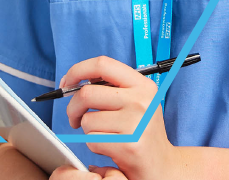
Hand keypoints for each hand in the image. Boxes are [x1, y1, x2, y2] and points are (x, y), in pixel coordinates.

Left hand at [62, 56, 184, 179]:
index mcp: (143, 85)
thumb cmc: (141, 131)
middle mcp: (141, 100)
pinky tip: (109, 147)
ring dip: (87, 131)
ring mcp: (136, 122)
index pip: (102, 64)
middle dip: (72, 108)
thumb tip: (75, 80)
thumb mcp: (137, 102)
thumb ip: (112, 87)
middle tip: (75, 118)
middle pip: (87, 93)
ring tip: (103, 135)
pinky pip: (92, 140)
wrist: (161, 164)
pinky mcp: (129, 145)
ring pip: (87, 120)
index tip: (67, 83)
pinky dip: (94, 145)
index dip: (78, 71)